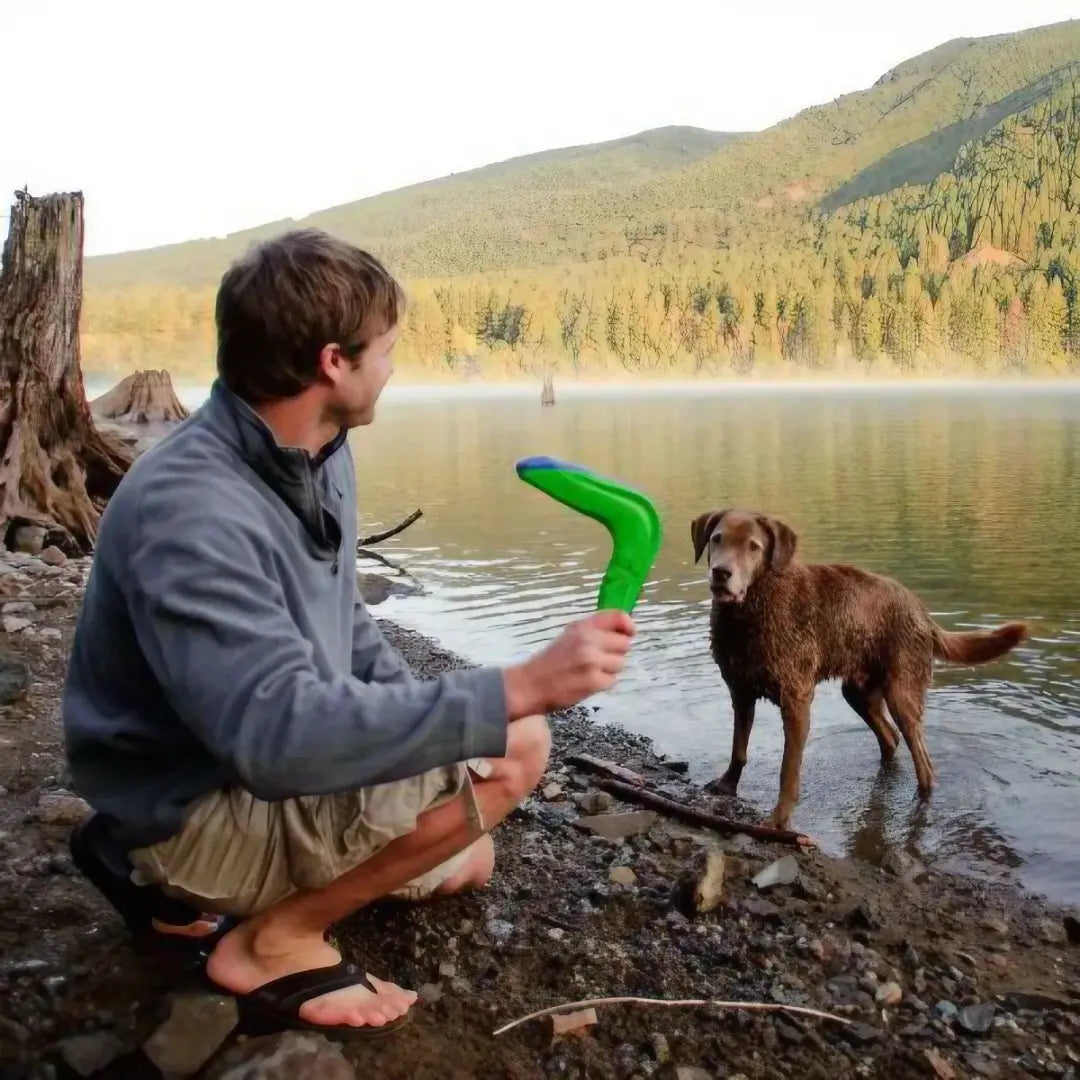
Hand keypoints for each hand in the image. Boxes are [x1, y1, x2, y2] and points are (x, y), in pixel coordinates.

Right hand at [503, 610, 635, 718]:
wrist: (530, 684)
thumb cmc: (551, 660)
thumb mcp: (570, 635)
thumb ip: (594, 630)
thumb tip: (623, 630)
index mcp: (583, 626)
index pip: (617, 617)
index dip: (628, 625)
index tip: (629, 633)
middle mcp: (589, 640)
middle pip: (624, 644)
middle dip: (615, 652)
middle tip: (599, 659)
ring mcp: (592, 661)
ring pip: (620, 664)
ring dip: (609, 669)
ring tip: (590, 671)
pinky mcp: (594, 682)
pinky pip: (612, 680)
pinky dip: (602, 683)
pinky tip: (587, 682)